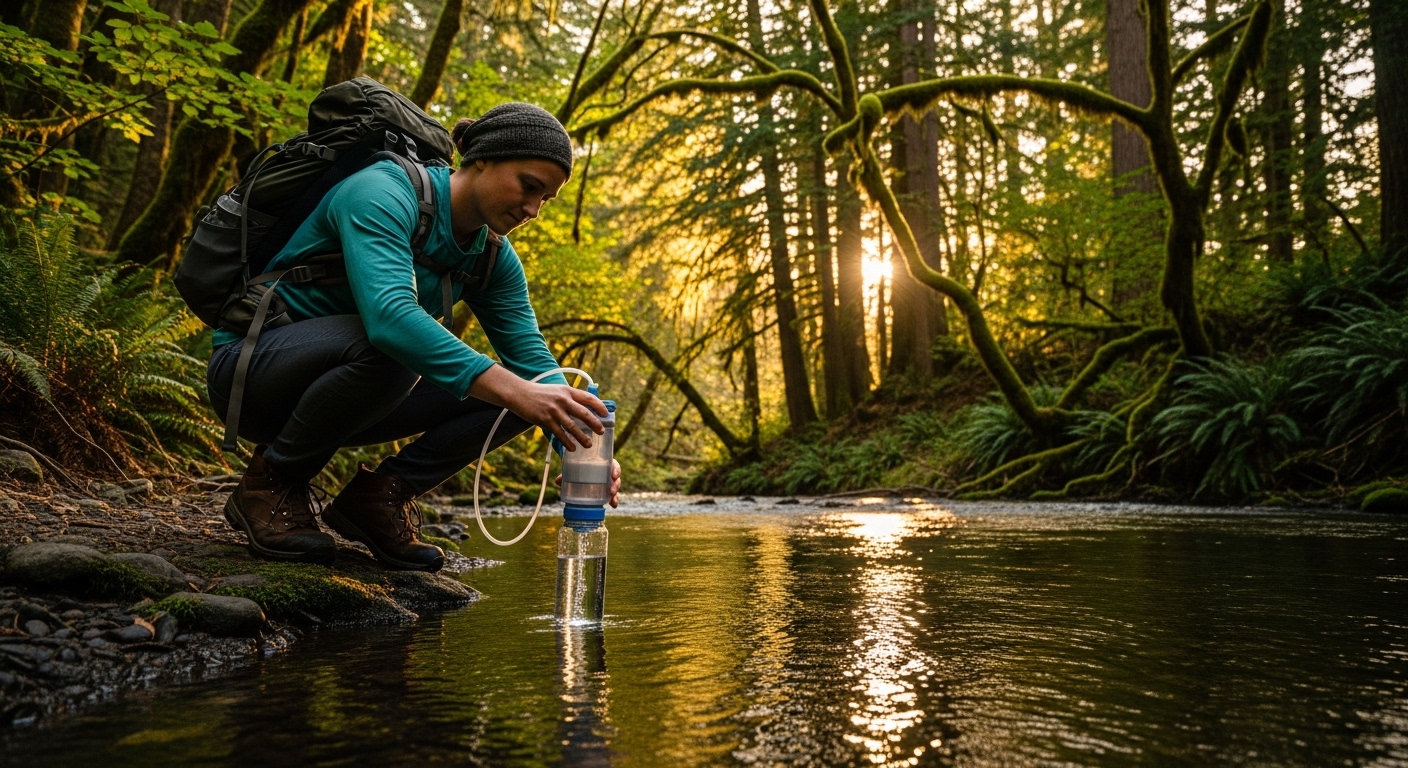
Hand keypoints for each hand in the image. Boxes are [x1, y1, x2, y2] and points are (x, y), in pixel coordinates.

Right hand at [469, 365, 606, 448]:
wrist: (519, 393)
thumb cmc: (539, 393)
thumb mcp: (557, 390)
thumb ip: (569, 397)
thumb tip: (584, 409)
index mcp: (567, 391)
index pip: (588, 398)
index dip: (599, 406)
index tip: (606, 414)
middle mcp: (563, 400)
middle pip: (584, 413)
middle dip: (595, 424)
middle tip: (601, 431)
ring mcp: (554, 411)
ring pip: (573, 427)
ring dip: (582, 437)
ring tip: (589, 444)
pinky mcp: (545, 420)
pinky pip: (560, 434)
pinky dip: (567, 442)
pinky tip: (572, 448)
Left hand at [555, 459, 622, 507]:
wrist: (580, 468)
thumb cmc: (581, 466)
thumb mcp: (575, 467)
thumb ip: (567, 473)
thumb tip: (558, 481)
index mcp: (604, 464)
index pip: (614, 465)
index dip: (616, 470)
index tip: (614, 476)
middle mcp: (608, 472)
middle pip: (616, 478)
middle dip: (616, 485)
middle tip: (611, 490)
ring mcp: (608, 481)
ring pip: (615, 487)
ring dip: (615, 494)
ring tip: (612, 500)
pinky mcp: (606, 489)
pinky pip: (612, 494)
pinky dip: (614, 500)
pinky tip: (614, 506)